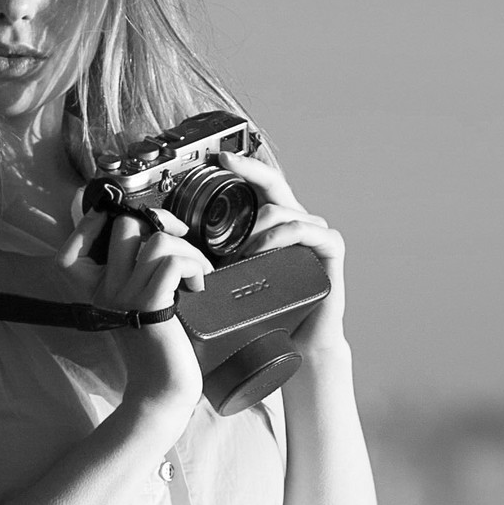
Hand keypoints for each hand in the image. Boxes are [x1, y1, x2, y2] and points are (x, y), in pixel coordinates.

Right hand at [59, 206, 211, 429]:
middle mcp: (103, 289)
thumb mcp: (142, 303)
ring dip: (187, 249)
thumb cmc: (160, 345)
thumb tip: (160, 231)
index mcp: (96, 286)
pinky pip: (172, 263)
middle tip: (183, 241)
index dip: (104, 217)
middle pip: (124, 225)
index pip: (79, 238)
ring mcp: (124, 298)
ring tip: (198, 271)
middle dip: (162, 221)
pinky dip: (193, 266)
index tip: (143, 222)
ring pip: (155, 241)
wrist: (162, 389)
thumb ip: (139, 271)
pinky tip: (198, 285)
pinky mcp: (149, 308)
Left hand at [218, 151, 347, 354]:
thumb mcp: (230, 277)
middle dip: (250, 170)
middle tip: (227, 165)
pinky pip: (305, 229)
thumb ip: (210, 254)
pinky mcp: (330, 248)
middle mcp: (295, 223)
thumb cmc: (265, 314)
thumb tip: (173, 236)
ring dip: (257, 224)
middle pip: (275, 183)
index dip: (242, 169)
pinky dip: (281, 235)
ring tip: (239, 250)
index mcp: (273, 226)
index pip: (259, 187)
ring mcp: (314, 234)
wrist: (296, 344)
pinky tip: (262, 249)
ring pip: (284, 209)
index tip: (218, 160)